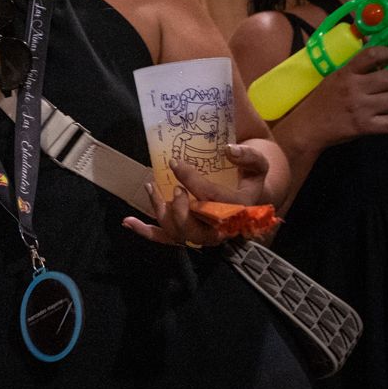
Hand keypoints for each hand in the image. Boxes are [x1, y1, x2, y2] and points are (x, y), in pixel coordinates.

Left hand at [123, 155, 267, 247]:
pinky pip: (166, 238)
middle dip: (180, 210)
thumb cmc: (249, 181)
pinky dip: (146, 232)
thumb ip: (249, 156)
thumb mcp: (259, 166)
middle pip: (195, 230)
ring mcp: (202, 234)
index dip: (190, 180)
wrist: (250, 203)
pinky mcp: (189, 234)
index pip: (210, 198)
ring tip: (151, 187)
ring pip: (178, 234)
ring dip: (161, 212)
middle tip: (174, 189)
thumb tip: (229, 150)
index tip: (175, 163)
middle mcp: (219, 228)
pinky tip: (128, 222)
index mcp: (237, 210)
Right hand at [278, 46, 387, 150]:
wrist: (307, 128)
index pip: (373, 54)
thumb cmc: (321, 102)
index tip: (386, 61)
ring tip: (380, 106)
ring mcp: (360, 108)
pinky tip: (380, 121)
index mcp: (345, 73)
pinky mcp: (364, 127)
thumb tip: (376, 54)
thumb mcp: (333, 78)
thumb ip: (354, 67)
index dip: (386, 55)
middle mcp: (354, 88)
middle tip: (384, 88)